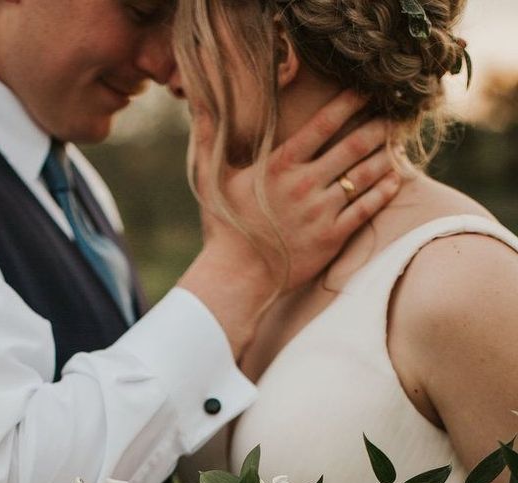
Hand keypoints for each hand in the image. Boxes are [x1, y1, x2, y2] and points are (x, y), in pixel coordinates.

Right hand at [200, 89, 401, 290]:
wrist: (237, 278)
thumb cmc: (225, 228)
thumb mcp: (212, 179)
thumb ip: (210, 139)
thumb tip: (198, 104)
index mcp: (280, 165)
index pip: (323, 124)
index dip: (349, 103)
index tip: (366, 92)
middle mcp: (305, 184)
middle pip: (353, 146)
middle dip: (377, 127)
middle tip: (391, 117)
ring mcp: (321, 212)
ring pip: (364, 175)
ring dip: (384, 156)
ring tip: (394, 145)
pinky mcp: (332, 237)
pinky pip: (366, 208)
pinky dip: (384, 191)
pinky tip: (394, 179)